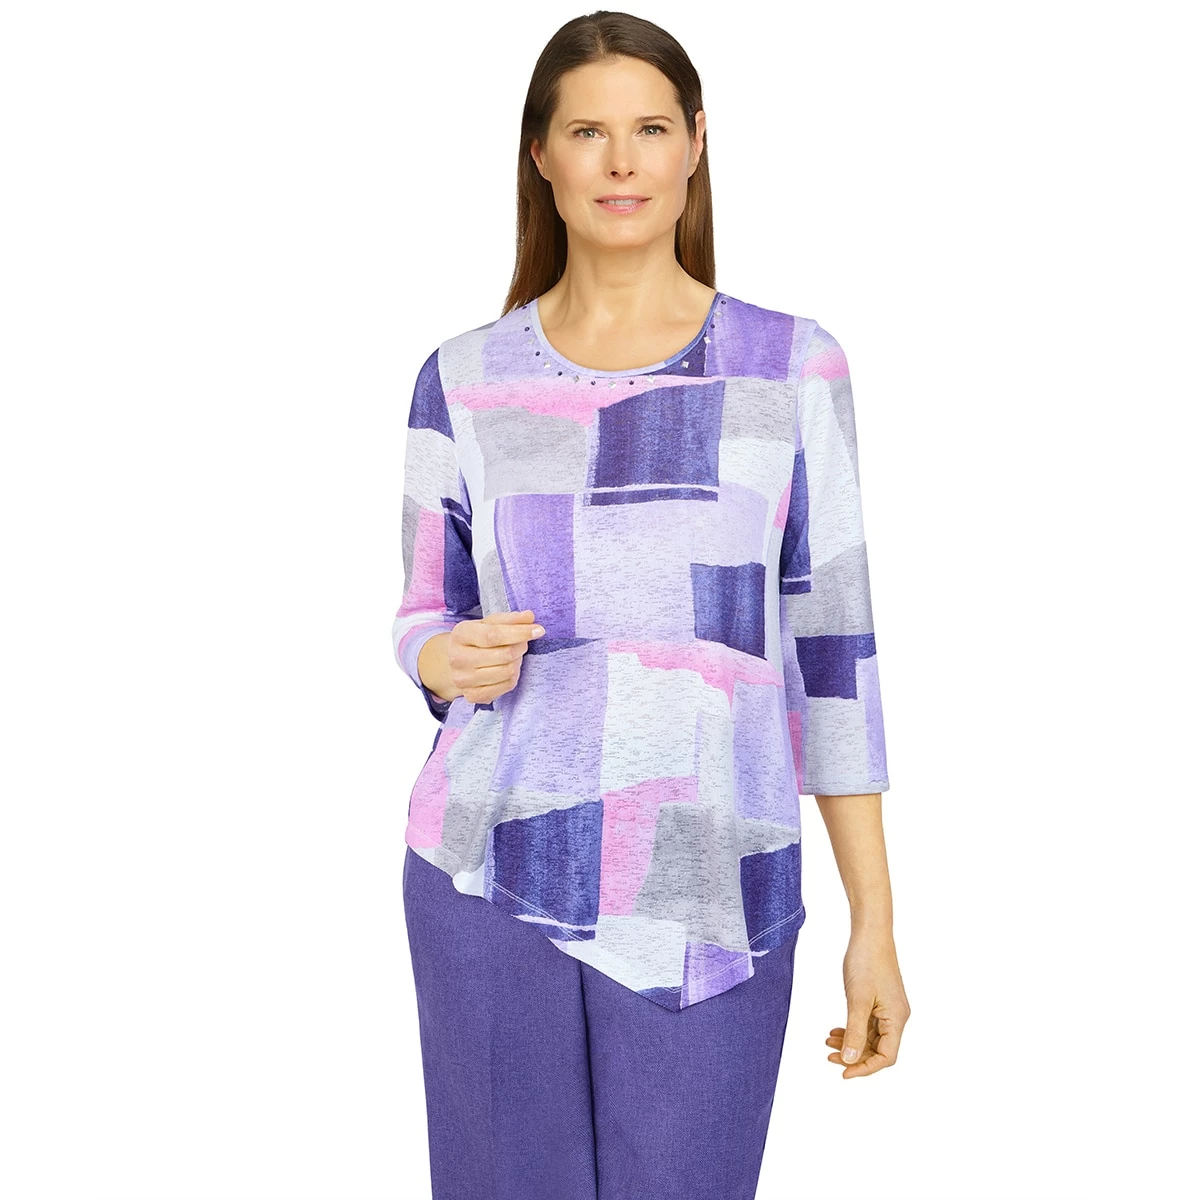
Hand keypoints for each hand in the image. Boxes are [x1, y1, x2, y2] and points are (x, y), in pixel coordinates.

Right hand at [446, 609, 545, 704]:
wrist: (457, 660)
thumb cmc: (476, 639)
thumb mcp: (488, 623)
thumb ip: (509, 619)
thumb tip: (529, 617)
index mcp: (460, 635)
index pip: (493, 635)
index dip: (519, 632)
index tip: (538, 630)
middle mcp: (458, 659)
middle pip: (504, 655)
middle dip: (520, 647)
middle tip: (522, 643)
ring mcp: (463, 680)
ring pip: (507, 672)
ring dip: (517, 661)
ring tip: (514, 655)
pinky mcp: (472, 696)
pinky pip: (506, 686)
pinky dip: (514, 676)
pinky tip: (508, 668)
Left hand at [825, 930, 910, 1078]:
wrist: (870, 933)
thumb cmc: (866, 962)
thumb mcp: (857, 1000)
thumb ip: (855, 1032)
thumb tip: (850, 1060)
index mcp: (897, 1019)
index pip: (886, 1057)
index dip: (865, 1068)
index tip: (843, 1072)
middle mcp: (896, 1017)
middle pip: (878, 1050)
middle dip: (855, 1056)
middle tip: (829, 1057)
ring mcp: (888, 1008)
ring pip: (871, 1037)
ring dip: (851, 1042)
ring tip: (828, 1042)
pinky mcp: (879, 1000)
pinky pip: (868, 1023)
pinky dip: (852, 1029)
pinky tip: (836, 1030)